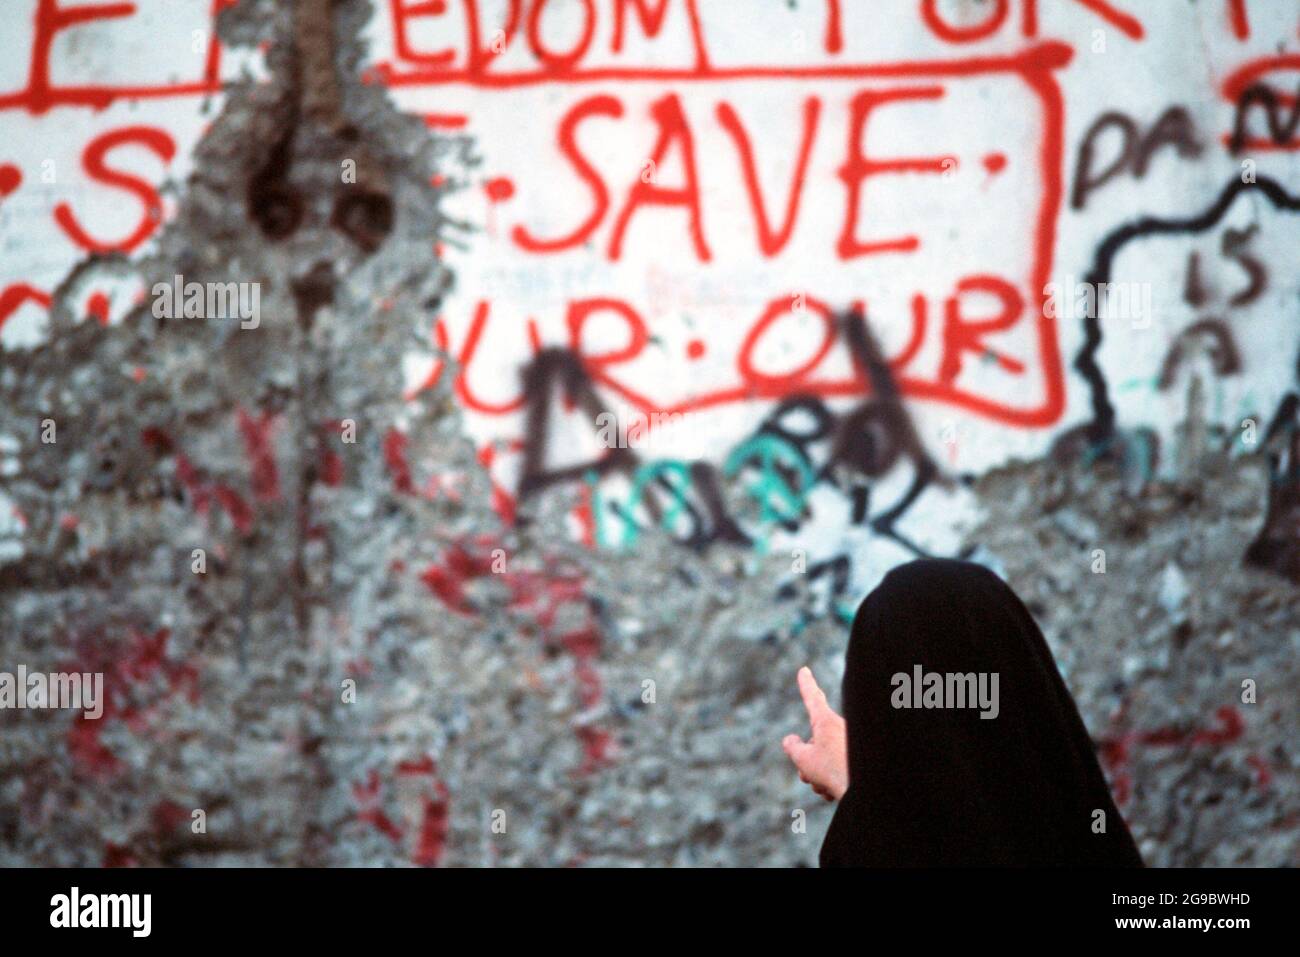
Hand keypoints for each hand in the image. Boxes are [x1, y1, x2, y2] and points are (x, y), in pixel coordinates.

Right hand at [782, 666, 848, 801]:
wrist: (863, 789)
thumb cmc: (833, 772)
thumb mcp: (803, 759)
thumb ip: (792, 747)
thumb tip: (790, 740)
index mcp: (826, 722)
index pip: (813, 698)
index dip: (806, 684)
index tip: (804, 670)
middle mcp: (840, 729)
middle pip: (813, 744)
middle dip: (807, 763)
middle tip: (810, 776)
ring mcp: (849, 744)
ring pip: (823, 760)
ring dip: (818, 776)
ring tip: (827, 785)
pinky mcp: (856, 760)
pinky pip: (835, 770)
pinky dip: (830, 782)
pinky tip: (836, 790)